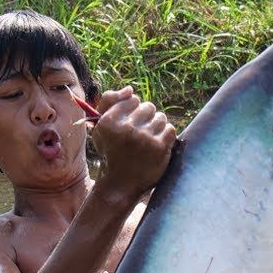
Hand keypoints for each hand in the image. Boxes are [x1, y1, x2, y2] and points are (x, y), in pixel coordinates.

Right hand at [91, 86, 176, 202]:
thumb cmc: (111, 152)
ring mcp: (144, 138)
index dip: (134, 110)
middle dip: (147, 117)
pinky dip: (167, 135)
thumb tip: (130, 89)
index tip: (132, 122)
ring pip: (161, 117)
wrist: (121, 183)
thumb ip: (109, 102)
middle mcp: (127, 128)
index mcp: (109, 121)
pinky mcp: (160, 147)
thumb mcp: (101, 127)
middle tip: (142, 132)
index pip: (132, 99)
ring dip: (158, 126)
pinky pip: (171, 129)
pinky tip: (159, 144)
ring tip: (149, 139)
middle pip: (148, 107)